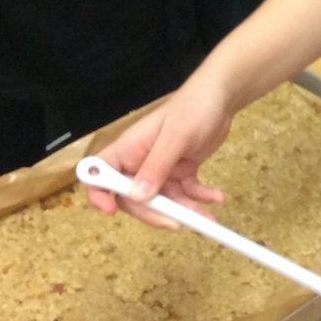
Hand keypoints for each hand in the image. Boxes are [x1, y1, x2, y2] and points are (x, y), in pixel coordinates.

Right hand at [85, 74, 234, 229]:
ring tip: (207, 219)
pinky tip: (217, 198)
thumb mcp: (175, 137)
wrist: (221, 97)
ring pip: (164, 200)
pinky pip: (186, 192)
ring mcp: (162, 168)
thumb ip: (156, 167)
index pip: (101, 175)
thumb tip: (136, 197)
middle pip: (134, 197)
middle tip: (177, 223)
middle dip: (154, 212)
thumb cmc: (193, 108)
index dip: (99, 195)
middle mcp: (141, 162)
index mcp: (129, 149)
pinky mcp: (181, 171)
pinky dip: (199, 198)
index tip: (111, 211)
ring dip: (184, 211)